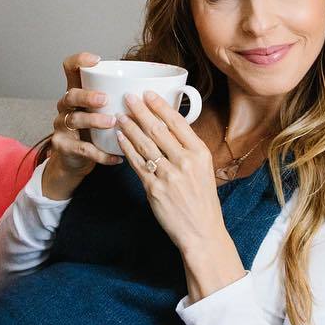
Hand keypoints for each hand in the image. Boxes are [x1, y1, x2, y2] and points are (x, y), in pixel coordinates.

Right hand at [44, 52, 123, 192]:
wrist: (73, 161)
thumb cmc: (94, 131)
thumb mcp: (102, 112)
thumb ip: (121, 100)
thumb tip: (165, 89)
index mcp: (77, 93)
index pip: (70, 68)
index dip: (79, 60)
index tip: (96, 60)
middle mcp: (66, 107)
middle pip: (71, 95)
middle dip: (88, 96)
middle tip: (105, 99)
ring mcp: (62, 127)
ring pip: (75, 120)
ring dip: (94, 121)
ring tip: (112, 123)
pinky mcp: (64, 147)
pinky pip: (83, 149)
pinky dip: (101, 153)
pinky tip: (116, 157)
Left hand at [115, 90, 227, 257]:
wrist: (201, 231)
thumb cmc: (202, 200)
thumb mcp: (204, 169)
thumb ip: (188, 149)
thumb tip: (169, 128)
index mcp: (200, 153)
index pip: (178, 122)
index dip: (160, 106)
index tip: (148, 93)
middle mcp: (185, 162)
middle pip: (158, 130)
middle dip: (140, 111)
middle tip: (128, 97)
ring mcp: (169, 175)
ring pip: (145, 144)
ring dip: (130, 127)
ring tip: (120, 115)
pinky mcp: (154, 189)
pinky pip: (137, 163)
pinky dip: (127, 148)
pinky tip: (119, 138)